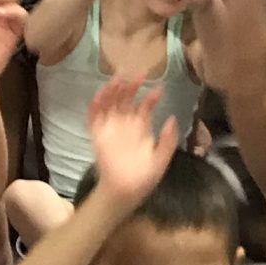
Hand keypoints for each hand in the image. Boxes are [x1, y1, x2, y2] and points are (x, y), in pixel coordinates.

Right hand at [84, 75, 180, 206]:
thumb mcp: (162, 159)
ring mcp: (110, 128)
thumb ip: (168, 140)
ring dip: (112, 89)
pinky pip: (93, 116)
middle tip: (139, 73)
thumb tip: (172, 119)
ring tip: (119, 78)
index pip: (144, 106)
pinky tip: (101, 93)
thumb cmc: (144, 177)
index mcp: (140, 128)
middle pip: (126, 99)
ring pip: (109, 103)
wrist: (125, 191)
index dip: (150, 97)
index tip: (158, 89)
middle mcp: (125, 124)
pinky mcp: (97, 134)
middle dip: (132, 86)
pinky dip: (95, 104)